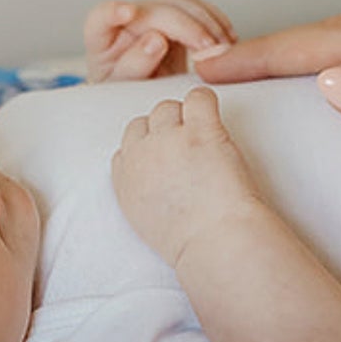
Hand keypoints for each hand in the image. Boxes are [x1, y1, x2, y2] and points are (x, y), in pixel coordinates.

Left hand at [84, 0, 236, 81]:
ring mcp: (153, 13)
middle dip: (187, 26)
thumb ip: (135, 65)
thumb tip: (156, 40)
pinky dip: (215, 22)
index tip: (128, 13)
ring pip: (182, 3)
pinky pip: (198, 9)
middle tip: (208, 48)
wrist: (140, 93)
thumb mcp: (125, 88)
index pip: (102, 16)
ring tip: (221, 48)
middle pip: (157, 9)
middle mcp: (127, 17)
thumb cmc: (126, 91)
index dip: (114, 11)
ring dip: (207, 23)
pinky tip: (226, 38)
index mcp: (102, 35)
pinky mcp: (175, 16)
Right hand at [111, 86, 261, 266]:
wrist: (216, 243)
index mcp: (125, 180)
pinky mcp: (200, 130)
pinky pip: (198, 97)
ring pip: (168, 107)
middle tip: (188, 148)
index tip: (165, 160)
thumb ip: (142, 195)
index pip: (125, 148)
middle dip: (163, 131)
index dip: (147, 149)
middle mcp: (141, 155)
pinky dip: (206, 102)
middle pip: (144, 123)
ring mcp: (169, 139)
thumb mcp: (147, 223)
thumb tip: (154, 182)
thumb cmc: (191, 243)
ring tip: (204, 136)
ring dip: (185, 117)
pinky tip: (214, 117)